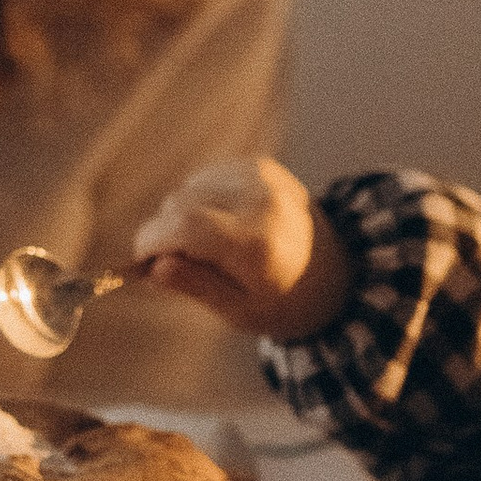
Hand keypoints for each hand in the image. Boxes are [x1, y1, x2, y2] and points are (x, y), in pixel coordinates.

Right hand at [132, 157, 353, 340]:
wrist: (338, 275)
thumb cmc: (285, 303)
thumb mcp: (240, 313)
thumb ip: (196, 287)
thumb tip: (154, 267)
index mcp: (257, 244)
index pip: (183, 226)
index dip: (151, 241)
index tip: (142, 262)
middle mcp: (261, 203)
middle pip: (180, 203)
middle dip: (165, 232)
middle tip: (176, 263)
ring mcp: (264, 179)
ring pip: (189, 187)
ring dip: (182, 214)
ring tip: (206, 247)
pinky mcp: (264, 167)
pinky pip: (208, 176)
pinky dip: (201, 198)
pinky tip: (220, 223)